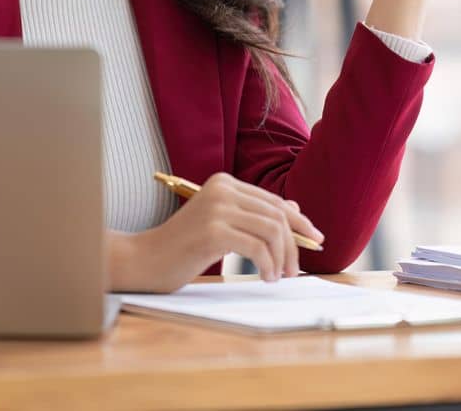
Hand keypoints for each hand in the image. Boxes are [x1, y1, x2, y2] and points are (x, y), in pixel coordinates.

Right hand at [109, 173, 324, 292]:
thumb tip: (295, 211)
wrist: (144, 260)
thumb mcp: (222, 226)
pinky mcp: (213, 230)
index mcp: (225, 182)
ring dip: (282, 257)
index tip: (315, 240)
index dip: (299, 222)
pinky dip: (267, 264)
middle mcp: (222, 188)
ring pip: (271, 230)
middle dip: (294, 243)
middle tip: (295, 269)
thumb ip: (253, 216)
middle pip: (276, 215)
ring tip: (278, 276)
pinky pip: (256, 247)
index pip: (273, 201)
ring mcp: (217, 208)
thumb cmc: (183, 247)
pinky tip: (265, 277)